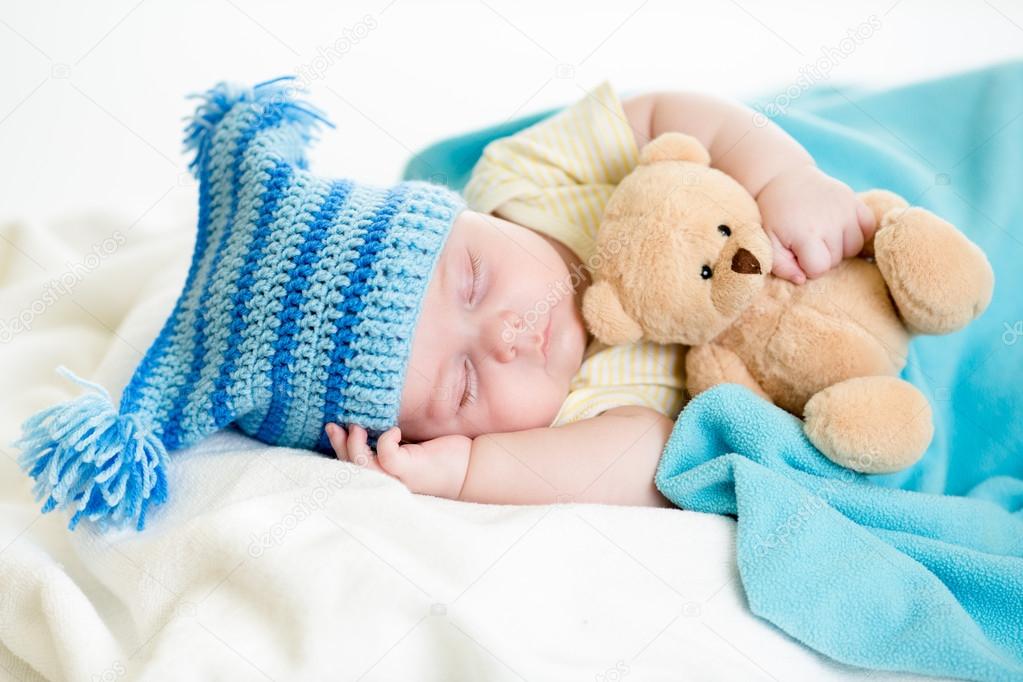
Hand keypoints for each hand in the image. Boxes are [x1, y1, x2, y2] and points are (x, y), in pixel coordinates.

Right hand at [325, 423, 471, 499]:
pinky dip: (385, 440)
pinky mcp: (410, 471)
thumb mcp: (408, 444)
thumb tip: (370, 415)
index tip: (333, 428)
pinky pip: (387, 456)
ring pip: (362, 466)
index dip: (338, 450)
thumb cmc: (440, 455)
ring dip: (353, 445)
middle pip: (350, 469)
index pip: (352, 468)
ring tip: (356, 426)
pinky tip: (394, 430)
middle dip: (338, 447)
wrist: (470, 467)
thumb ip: (388, 438)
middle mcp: (387, 483)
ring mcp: (397, 479)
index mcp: (384, 477)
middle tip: (333, 426)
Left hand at [756, 164, 876, 282]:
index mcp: (807, 232)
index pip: (820, 268)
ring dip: (839, 247)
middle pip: (836, 260)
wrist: (785, 179)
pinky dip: (858, 232)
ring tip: (822, 235)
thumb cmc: (775, 215)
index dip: (808, 266)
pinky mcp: (856, 200)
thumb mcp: (768, 242)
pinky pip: (868, 228)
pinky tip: (840, 228)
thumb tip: (802, 280)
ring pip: (854, 248)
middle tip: (806, 240)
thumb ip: (781, 266)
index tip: (797, 254)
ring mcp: (846, 209)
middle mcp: (831, 220)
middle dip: (821, 256)